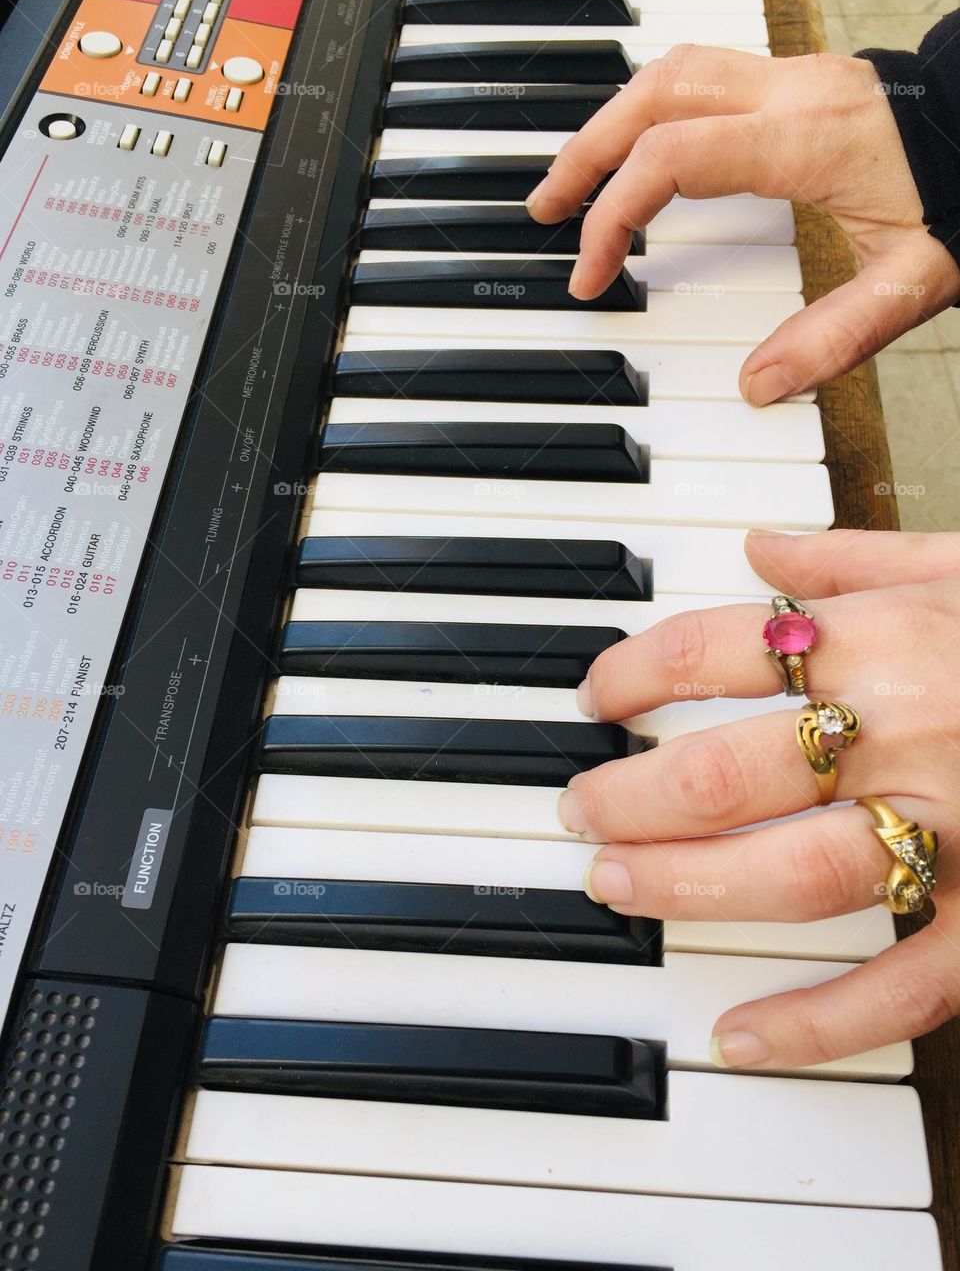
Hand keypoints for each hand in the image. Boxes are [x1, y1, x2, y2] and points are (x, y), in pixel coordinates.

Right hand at [526, 46, 959, 404]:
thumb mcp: (917, 280)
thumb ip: (838, 337)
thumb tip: (759, 386)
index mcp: (808, 139)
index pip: (672, 159)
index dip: (614, 216)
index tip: (592, 276)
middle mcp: (790, 92)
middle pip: (652, 97)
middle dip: (586, 155)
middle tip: (546, 211)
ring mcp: (793, 76)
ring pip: (670, 72)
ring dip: (612, 123)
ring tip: (576, 179)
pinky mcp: (799, 80)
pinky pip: (700, 77)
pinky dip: (652, 112)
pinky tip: (640, 151)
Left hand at [560, 529, 959, 1067]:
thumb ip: (856, 556)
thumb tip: (760, 546)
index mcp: (893, 634)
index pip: (716, 647)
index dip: (631, 671)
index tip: (596, 697)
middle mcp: (911, 730)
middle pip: (725, 772)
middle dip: (629, 795)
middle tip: (579, 808)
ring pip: (790, 875)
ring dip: (683, 886)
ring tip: (614, 885)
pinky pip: (903, 987)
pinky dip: (817, 1024)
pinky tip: (739, 1035)